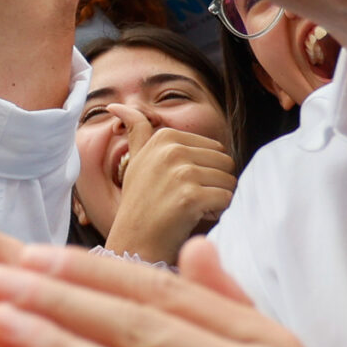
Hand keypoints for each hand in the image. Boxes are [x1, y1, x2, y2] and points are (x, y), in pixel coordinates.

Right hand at [99, 106, 234, 264]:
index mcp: (164, 136)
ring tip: (191, 209)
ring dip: (216, 199)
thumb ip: (136, 130)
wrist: (134, 241)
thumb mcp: (136, 160)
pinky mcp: (190, 196)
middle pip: (225, 162)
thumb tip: (117, 105)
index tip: (181, 185)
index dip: (204, 171)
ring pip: (229, 181)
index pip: (214, 148)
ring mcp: (180, 172)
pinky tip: (195, 218)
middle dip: (213, 184)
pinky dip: (217, 212)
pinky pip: (227, 199)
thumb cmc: (139, 204)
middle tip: (188, 199)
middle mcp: (172, 149)